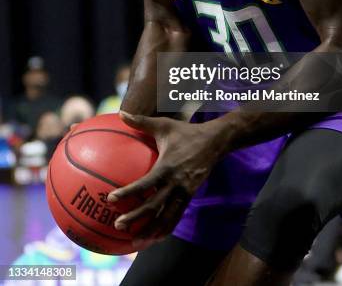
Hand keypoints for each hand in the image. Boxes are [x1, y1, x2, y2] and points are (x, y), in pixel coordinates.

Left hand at [107, 111, 226, 246]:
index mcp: (167, 167)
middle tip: (117, 226)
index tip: (111, 199)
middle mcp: (175, 183)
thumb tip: (121, 113)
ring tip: (135, 243)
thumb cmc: (185, 132)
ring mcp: (184, 192)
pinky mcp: (190, 196)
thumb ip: (141, 121)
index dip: (128, 193)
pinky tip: (154, 238)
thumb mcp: (164, 125)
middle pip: (154, 206)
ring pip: (166, 217)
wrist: (215, 142)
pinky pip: (176, 216)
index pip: (145, 184)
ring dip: (151, 231)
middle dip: (136, 218)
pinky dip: (165, 228)